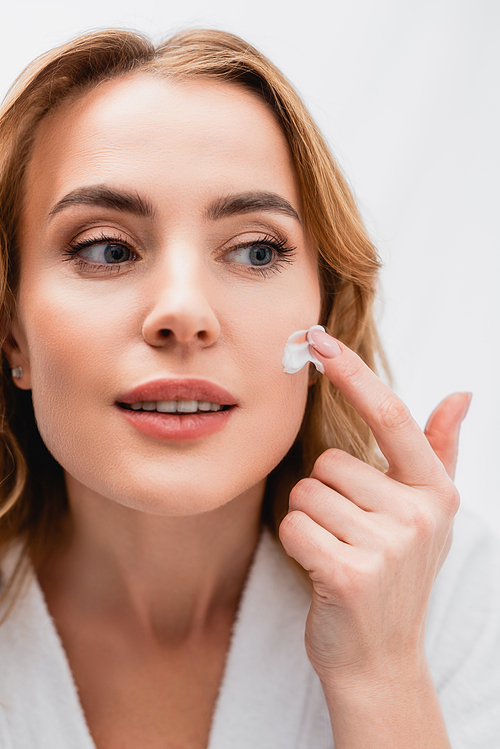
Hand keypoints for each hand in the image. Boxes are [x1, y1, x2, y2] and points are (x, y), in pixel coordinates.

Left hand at [279, 330, 470, 687]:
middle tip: (349, 535)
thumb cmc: (392, 575)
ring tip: (339, 553)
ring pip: (307, 493)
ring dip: (310, 520)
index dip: (353, 373)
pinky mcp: (352, 573)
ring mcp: (389, 546)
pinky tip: (323, 571)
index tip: (318, 339)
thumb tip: (462, 394)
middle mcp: (419, 514)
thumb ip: (439, 451)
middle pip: (330, 462)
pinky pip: (294, 526)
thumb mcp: (427, 513)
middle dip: (325, 494)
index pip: (391, 416)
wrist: (379, 658)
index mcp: (434, 492)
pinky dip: (296, 545)